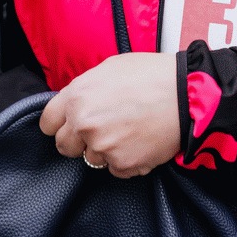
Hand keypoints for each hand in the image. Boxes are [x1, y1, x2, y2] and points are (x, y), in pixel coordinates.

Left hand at [40, 54, 180, 178]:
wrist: (188, 94)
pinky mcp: (122, 164)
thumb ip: (86, 88)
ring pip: (92, 158)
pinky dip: (126, 158)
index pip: (48, 122)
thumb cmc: (153, 75)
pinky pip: (115, 168)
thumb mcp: (111, 67)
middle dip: (80, 139)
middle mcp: (85, 124)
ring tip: (130, 129)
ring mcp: (103, 146)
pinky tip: (141, 140)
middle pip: (65, 146)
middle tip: (104, 127)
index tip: (70, 123)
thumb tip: (75, 103)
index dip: (60, 122)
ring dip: (106, 149)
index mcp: (78, 96)